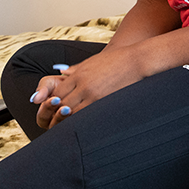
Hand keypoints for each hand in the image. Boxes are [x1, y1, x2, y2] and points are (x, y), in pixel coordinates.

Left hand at [31, 45, 145, 129]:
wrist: (135, 61)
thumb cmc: (114, 60)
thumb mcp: (91, 62)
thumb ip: (75, 69)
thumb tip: (62, 73)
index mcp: (79, 75)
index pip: (58, 93)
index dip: (53, 103)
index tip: (53, 110)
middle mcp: (83, 85)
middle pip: (63, 104)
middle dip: (58, 114)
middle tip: (56, 124)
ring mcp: (94, 95)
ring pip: (74, 113)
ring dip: (69, 120)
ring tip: (66, 128)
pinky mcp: (105, 102)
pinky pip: (89, 116)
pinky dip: (83, 121)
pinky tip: (83, 127)